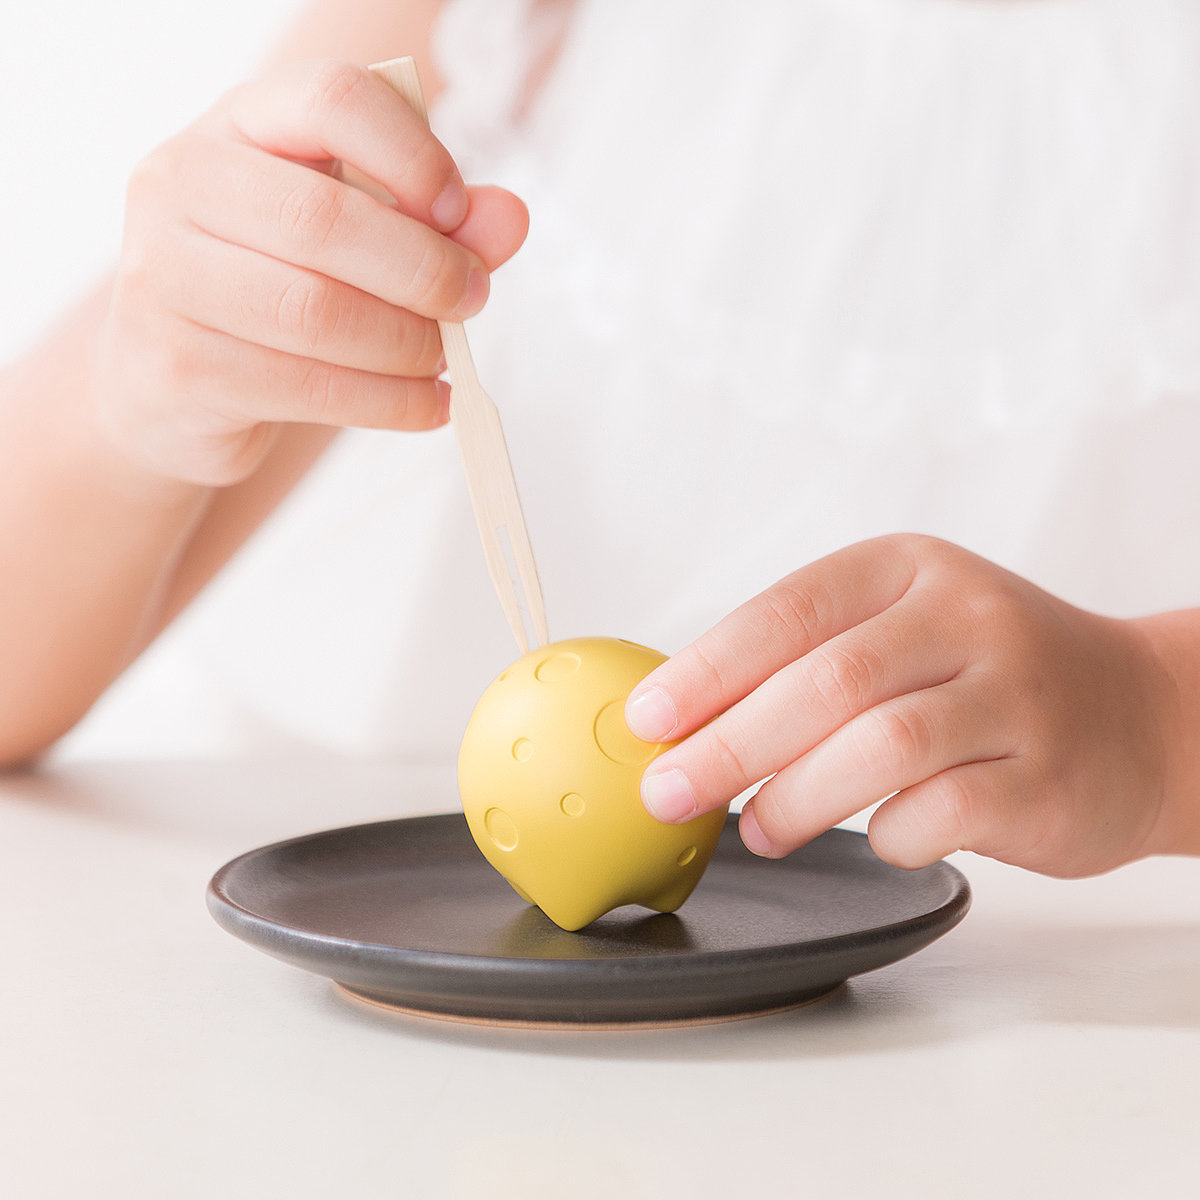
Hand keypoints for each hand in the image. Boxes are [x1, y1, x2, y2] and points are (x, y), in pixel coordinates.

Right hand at [92, 60, 527, 485]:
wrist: (175, 384)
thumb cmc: (279, 288)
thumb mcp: (359, 237)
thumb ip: (436, 223)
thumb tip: (510, 219)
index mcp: (238, 124)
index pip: (332, 98)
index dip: (412, 154)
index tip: (458, 213)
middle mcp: (182, 183)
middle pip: (323, 219)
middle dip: (423, 270)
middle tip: (471, 301)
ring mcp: (163, 277)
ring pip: (316, 313)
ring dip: (407, 346)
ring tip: (444, 359)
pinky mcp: (177, 368)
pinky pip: (308, 389)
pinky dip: (391, 404)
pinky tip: (429, 405)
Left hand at [626, 534, 1182, 876]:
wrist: (1139, 715)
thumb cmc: (988, 674)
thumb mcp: (904, 628)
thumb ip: (806, 659)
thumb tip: (682, 720)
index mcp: (909, 568)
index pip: (788, 611)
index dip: (707, 670)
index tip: (647, 720)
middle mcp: (967, 617)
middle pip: (825, 683)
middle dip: (728, 746)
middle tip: (670, 792)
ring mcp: (1016, 696)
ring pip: (879, 748)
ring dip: (795, 799)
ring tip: (756, 829)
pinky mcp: (1046, 779)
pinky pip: (938, 813)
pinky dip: (883, 835)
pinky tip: (869, 836)